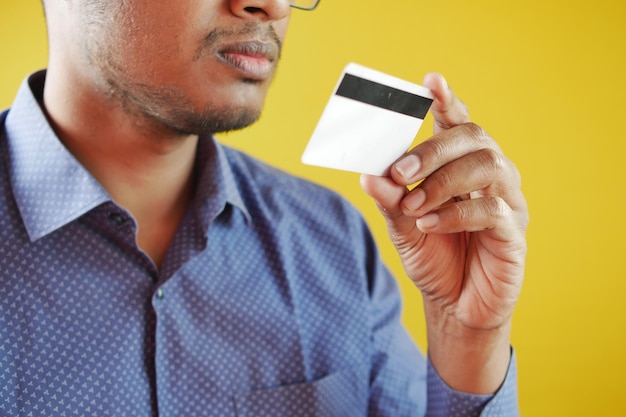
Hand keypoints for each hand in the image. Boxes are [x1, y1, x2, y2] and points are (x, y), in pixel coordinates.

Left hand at [360, 73, 527, 392]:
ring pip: (487, 165)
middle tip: (401, 170)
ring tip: (413, 204)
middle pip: (473, 137)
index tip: (431, 82)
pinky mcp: (515, 232)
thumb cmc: (434, 258)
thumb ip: (390, 200)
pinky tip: (429, 224)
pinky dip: (456, 212)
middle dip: (433, 149)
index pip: (458, 124)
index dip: (447, 101)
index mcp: (461, 167)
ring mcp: (507, 201)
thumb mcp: (403, 227)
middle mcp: (489, 175)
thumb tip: (369, 173)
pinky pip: (492, 209)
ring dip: (443, 181)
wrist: (454, 306)